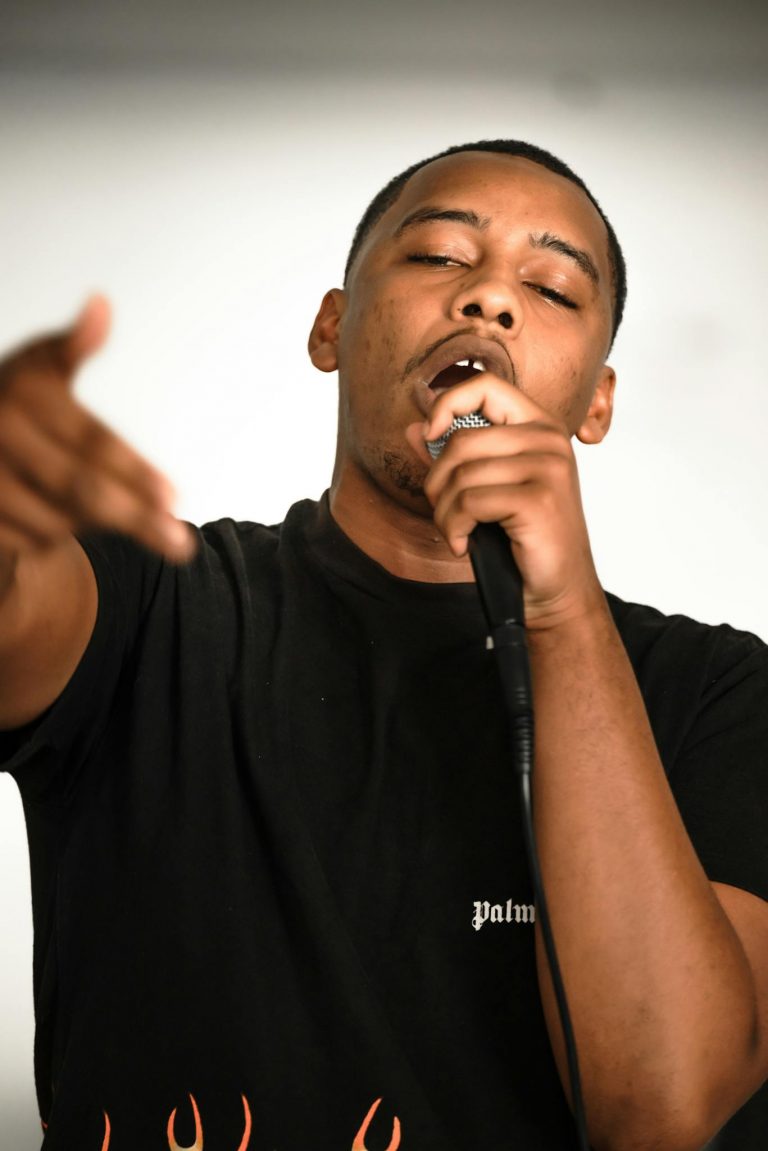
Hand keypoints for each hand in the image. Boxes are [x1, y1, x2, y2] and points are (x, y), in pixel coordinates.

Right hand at [0, 296, 193, 561]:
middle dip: (135, 518)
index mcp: (20, 395)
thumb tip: (101, 305)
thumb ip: (74, 343)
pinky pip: (34, 542)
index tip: (176, 498)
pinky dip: (63, 539)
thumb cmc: (11, 398)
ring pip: (60, 521)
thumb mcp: (38, 365)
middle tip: (179, 541)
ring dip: (99, 528)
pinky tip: (81, 526)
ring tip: (125, 519)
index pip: (91, 441)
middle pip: (81, 488)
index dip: (136, 471)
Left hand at [421, 373, 603, 628]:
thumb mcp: (486, 490)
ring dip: (444, 512)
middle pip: (461, 440)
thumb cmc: (522, 540)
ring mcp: (549, 467)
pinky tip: (465, 544)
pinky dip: (455, 528)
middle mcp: (550, 440)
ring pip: (460, 474)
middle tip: (447, 513)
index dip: (448, 403)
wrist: (557, 591)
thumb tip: (414, 428)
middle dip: (437, 483)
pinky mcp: (539, 499)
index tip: (430, 435)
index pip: (486, 385)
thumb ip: (454, 458)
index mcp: (540, 427)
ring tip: (457, 533)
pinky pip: (469, 501)